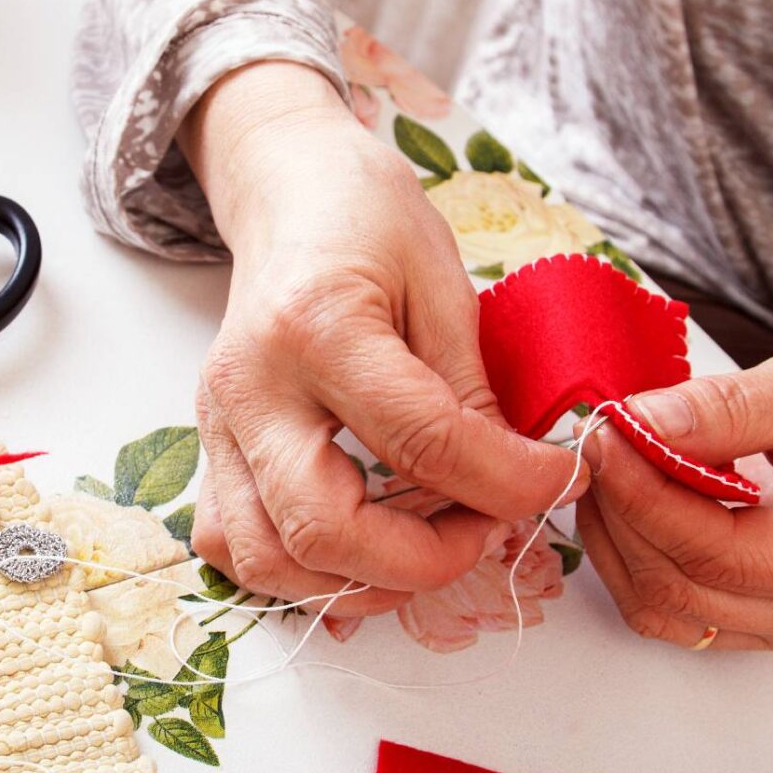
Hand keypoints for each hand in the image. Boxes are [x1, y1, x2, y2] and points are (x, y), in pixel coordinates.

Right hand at [178, 62, 584, 614]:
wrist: (288, 191)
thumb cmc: (368, 220)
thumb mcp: (443, 284)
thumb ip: (472, 394)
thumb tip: (523, 483)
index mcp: (317, 325)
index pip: (422, 443)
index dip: (508, 483)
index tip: (561, 480)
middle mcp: (251, 385)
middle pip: (323, 528)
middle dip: (424, 560)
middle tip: (486, 530)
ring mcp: (218, 423)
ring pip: (264, 559)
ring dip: (357, 581)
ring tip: (426, 546)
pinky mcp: (211, 446)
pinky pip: (233, 545)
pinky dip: (295, 572)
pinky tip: (359, 548)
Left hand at [576, 346, 772, 653]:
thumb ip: (727, 409)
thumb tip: (639, 425)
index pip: (722, 553)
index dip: (645, 497)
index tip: (605, 438)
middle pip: (686, 589)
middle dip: (623, 514)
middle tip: (595, 443)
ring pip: (669, 610)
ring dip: (619, 541)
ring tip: (608, 469)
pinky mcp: (767, 627)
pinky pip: (678, 612)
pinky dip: (638, 560)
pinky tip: (629, 503)